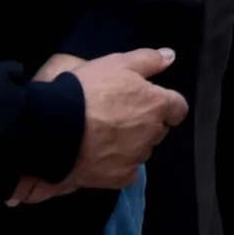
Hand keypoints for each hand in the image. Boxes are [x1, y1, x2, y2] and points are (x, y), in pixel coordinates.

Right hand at [6, 47, 187, 205]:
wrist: (54, 127)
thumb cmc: (87, 91)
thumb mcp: (117, 63)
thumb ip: (149, 60)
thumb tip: (170, 57)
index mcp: (157, 104)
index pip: (178, 108)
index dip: (166, 105)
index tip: (149, 102)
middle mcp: (152, 133)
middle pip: (158, 129)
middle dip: (145, 123)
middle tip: (119, 115)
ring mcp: (136, 157)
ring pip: (142, 150)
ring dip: (132, 143)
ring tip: (105, 135)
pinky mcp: (119, 177)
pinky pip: (127, 171)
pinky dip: (119, 165)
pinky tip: (101, 156)